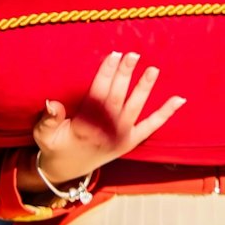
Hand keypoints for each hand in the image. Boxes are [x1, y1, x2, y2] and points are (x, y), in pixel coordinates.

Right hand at [33, 52, 186, 186]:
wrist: (67, 171)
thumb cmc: (56, 145)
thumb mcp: (44, 135)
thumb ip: (49, 119)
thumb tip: (51, 101)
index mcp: (84, 127)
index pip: (97, 96)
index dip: (105, 75)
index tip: (113, 56)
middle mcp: (106, 131)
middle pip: (117, 98)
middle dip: (125, 75)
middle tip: (133, 54)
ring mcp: (121, 136)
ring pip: (135, 108)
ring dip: (144, 88)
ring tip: (153, 69)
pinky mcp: (131, 141)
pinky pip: (151, 126)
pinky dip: (166, 113)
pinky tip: (180, 99)